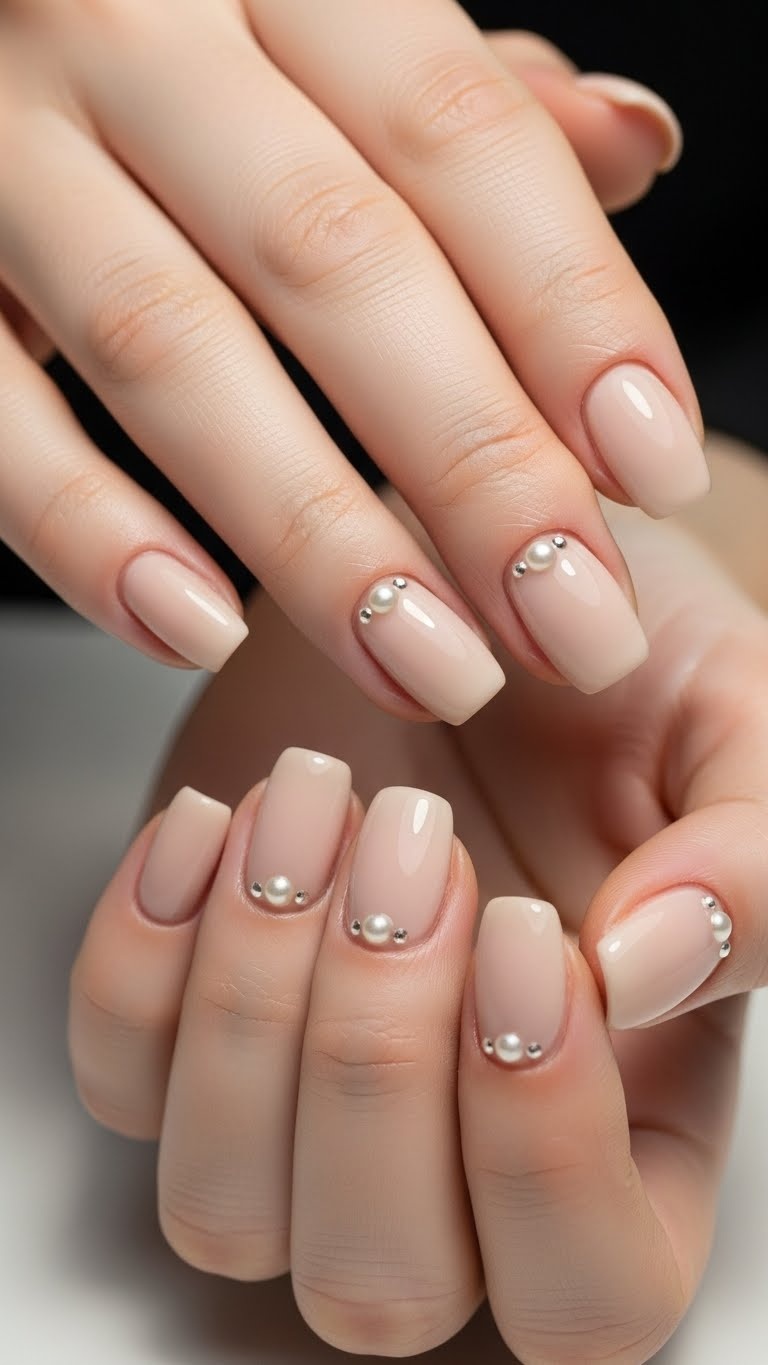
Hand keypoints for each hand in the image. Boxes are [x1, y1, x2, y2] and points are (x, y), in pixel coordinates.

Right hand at [1, 3, 704, 722]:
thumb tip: (633, 146)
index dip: (570, 310)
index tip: (650, 471)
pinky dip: (90, 534)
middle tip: (570, 620)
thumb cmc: (172, 31)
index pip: (456, 135)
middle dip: (472, 464)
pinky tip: (196, 631)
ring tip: (432, 665)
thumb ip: (467, 90)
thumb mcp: (325, 17)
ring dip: (316, 535)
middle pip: (336, 260)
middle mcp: (130, 27)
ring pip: (172, 351)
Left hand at [69, 448, 766, 1358]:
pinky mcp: (187, 1023)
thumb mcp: (730, 730)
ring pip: (224, 1209)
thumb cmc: (615, 682)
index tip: (524, 930)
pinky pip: (119, 1076)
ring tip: (314, 802)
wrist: (476, 598)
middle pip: (380, 1279)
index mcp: (629, 1130)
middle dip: (374, 1056)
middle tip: (414, 846)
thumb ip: (743, 869)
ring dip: (252, 1001)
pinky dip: (144, 953)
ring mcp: (300, 1108)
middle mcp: (455, 1163)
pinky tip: (226, 822)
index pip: (587, 1294)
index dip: (541, 1147)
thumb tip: (646, 975)